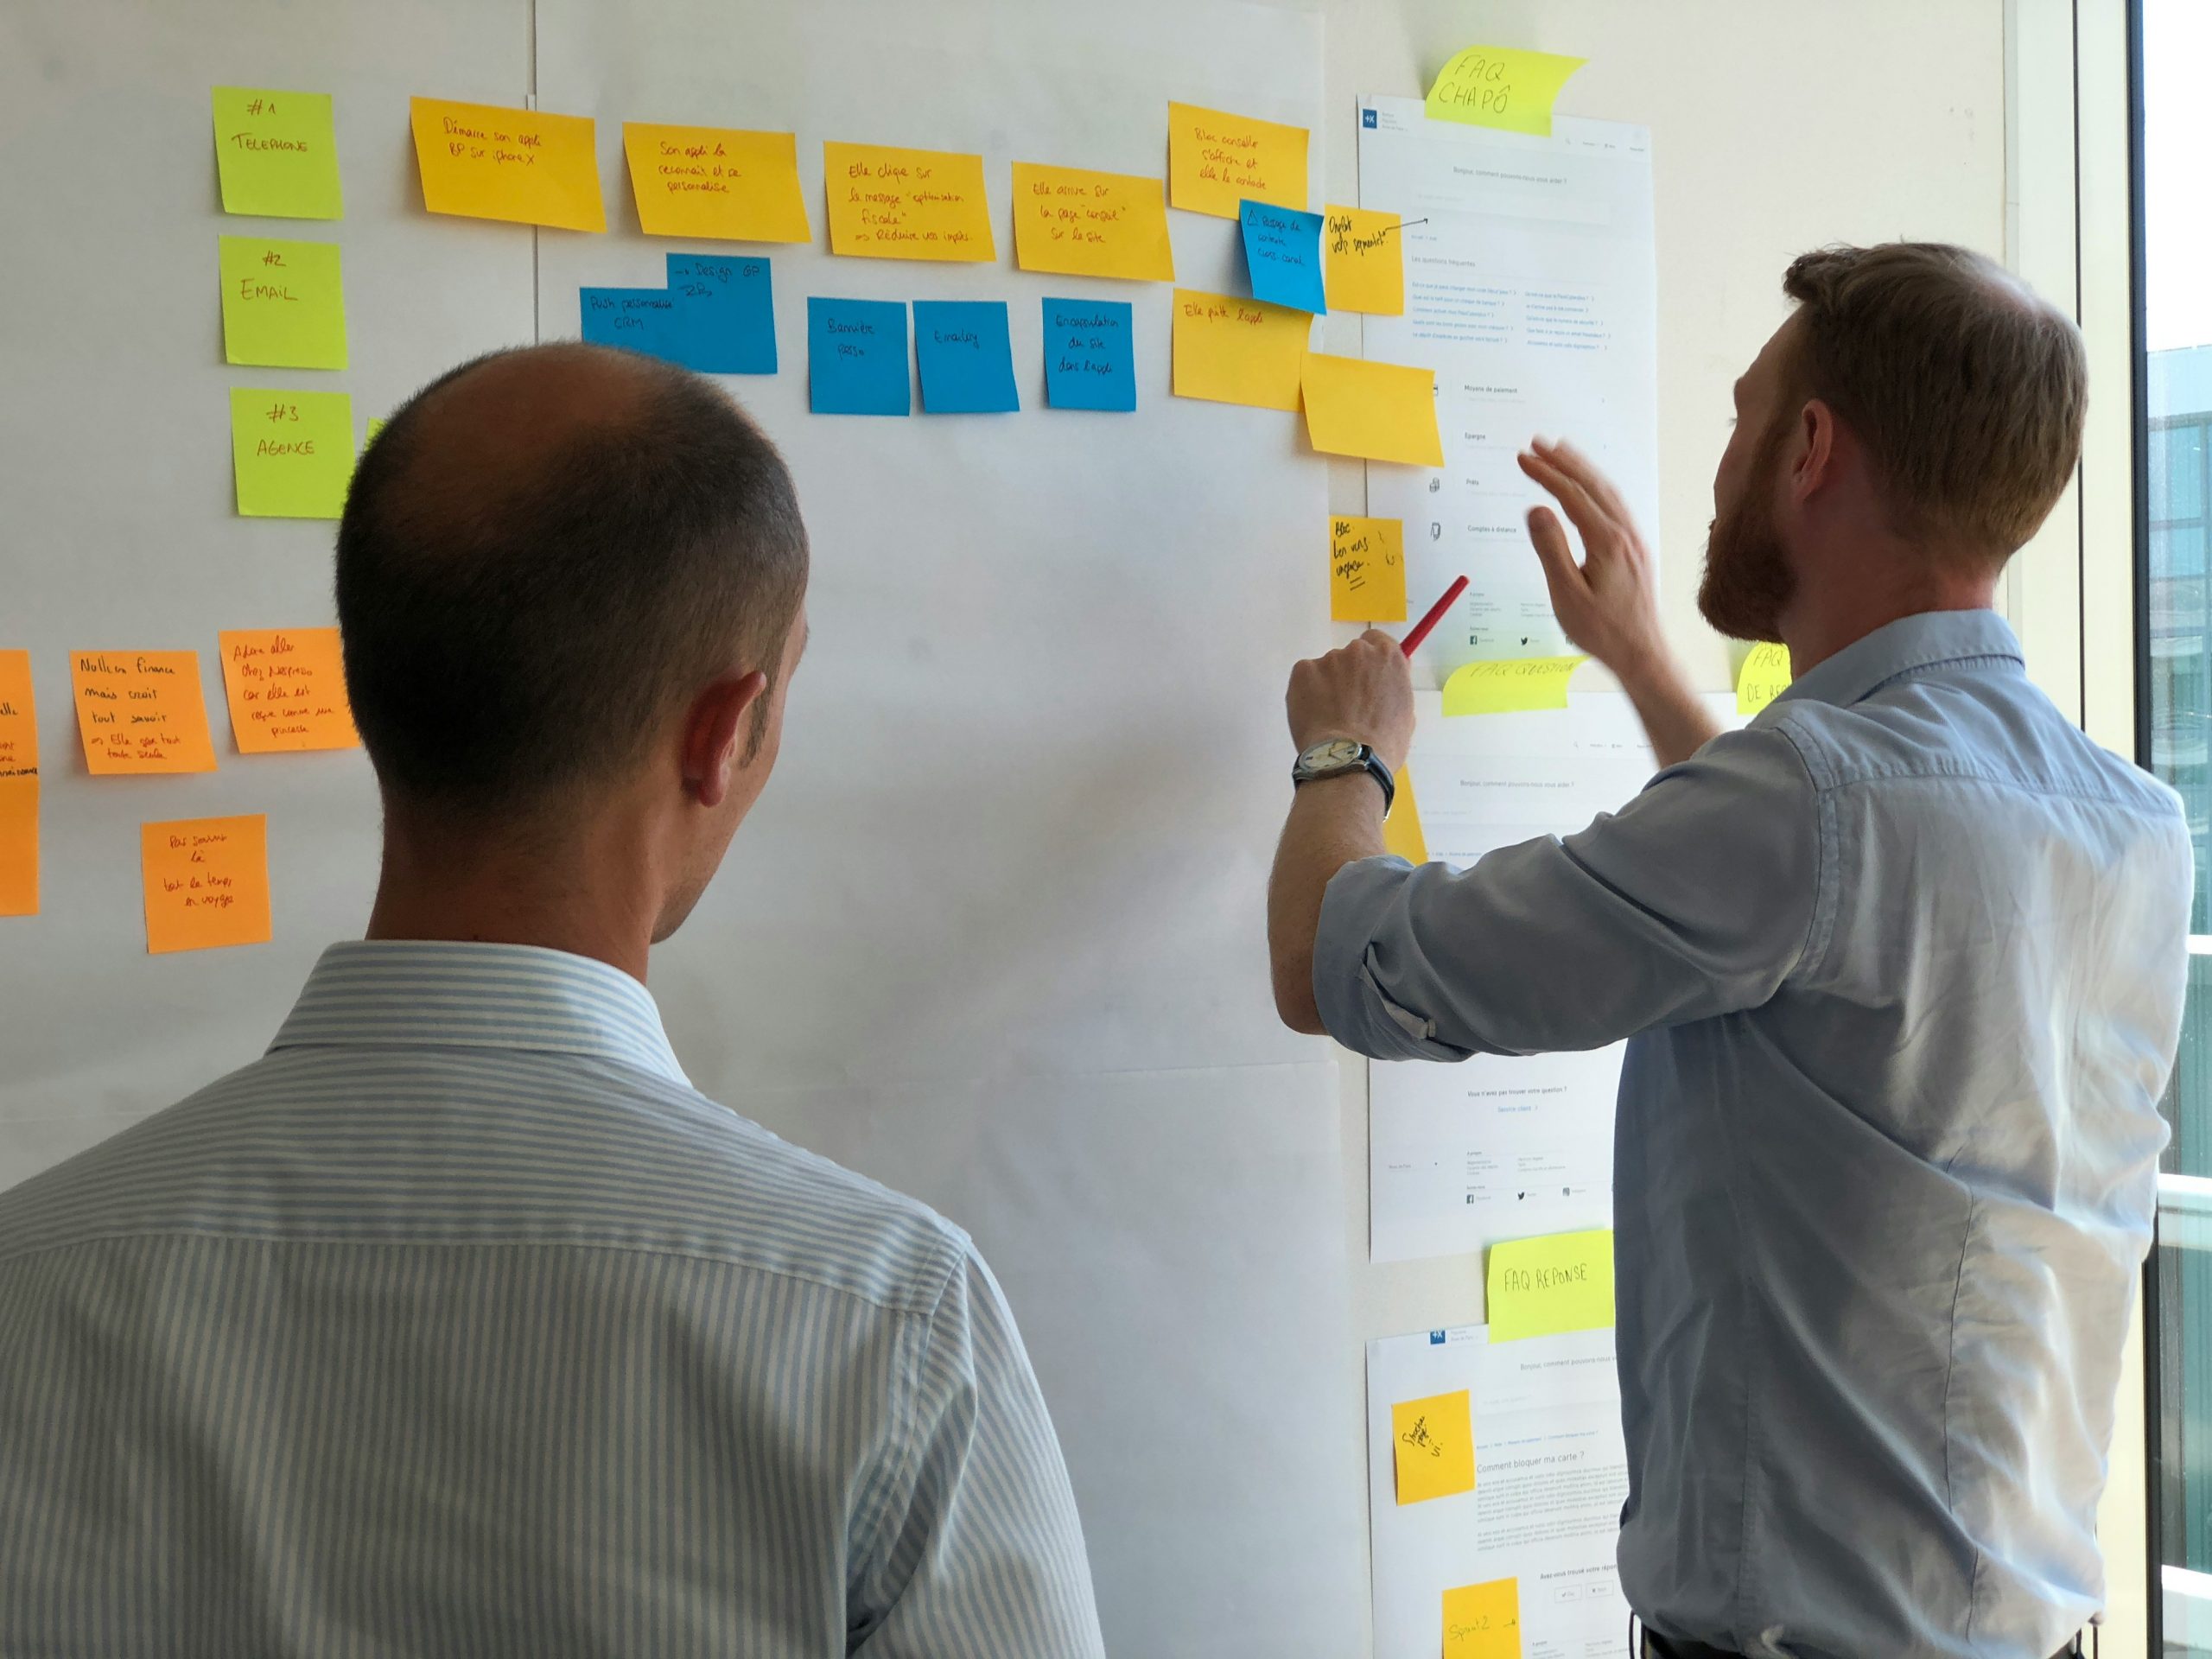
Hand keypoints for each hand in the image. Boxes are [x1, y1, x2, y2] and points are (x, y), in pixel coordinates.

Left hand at [1286, 629, 1414, 772]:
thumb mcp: (1405, 712)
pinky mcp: (1302, 671)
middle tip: (1347, 705)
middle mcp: (1358, 651)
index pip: (1376, 642)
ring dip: (1327, 686)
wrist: (1348, 759)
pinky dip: (1306, 694)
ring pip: (1326, 669)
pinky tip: (1313, 717)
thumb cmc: (1383, 744)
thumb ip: (1394, 687)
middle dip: (1348, 675)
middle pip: (1350, 655)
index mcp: (1388, 657)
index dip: (1370, 660)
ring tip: (1329, 718)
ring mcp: (1328, 659)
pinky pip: (1305, 679)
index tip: (1366, 677)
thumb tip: (1386, 681)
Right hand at [1517, 437, 1667, 681]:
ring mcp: (1634, 538)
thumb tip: (1536, 509)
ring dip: (1582, 468)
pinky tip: (1588, 486)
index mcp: (1607, 541)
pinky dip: (1597, 486)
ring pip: (1607, 491)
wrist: (1643, 652)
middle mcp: (1625, 532)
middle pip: (1592, 484)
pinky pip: (1616, 503)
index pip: (1571, 495)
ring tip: (1560, 451)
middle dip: (1563, 460)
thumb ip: (1551, 549)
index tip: (1522, 458)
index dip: (1545, 473)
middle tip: (1536, 442)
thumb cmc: (1603, 630)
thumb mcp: (1567, 594)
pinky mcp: (1636, 547)